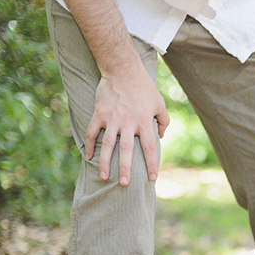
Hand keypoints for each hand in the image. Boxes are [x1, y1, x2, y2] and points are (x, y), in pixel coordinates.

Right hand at [87, 61, 168, 185]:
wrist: (122, 70)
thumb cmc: (145, 88)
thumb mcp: (160, 103)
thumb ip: (164, 121)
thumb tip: (161, 137)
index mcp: (145, 122)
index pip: (150, 148)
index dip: (152, 164)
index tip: (153, 179)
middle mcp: (129, 123)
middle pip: (127, 151)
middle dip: (126, 169)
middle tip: (125, 185)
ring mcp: (112, 119)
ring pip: (107, 145)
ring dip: (106, 163)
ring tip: (105, 177)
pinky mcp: (99, 113)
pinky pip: (92, 132)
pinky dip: (89, 145)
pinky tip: (89, 158)